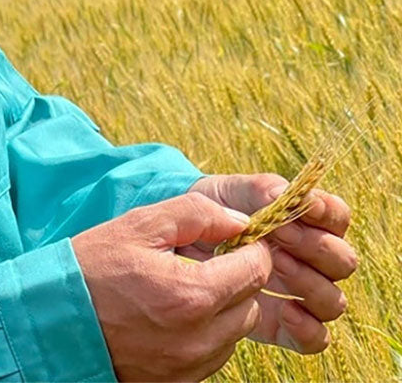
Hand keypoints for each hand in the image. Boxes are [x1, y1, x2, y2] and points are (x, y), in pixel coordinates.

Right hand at [72, 194, 271, 381]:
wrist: (53, 321)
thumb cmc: (93, 268)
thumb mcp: (139, 226)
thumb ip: (195, 214)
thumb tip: (240, 221)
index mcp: (193, 293)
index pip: (256, 268)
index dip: (249, 247)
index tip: (229, 239)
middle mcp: (200, 337)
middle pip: (251, 303)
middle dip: (235, 278)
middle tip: (200, 262)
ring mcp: (191, 365)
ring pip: (235, 332)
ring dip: (221, 308)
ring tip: (181, 289)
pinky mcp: (180, 382)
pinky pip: (214, 355)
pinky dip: (204, 334)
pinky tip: (171, 315)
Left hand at [188, 174, 356, 353]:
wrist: (186, 237)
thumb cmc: (218, 208)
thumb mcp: (233, 191)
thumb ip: (261, 190)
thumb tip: (284, 195)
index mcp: (309, 223)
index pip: (338, 217)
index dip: (327, 212)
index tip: (305, 205)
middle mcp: (314, 261)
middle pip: (343, 261)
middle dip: (316, 247)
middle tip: (281, 235)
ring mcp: (302, 294)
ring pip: (333, 300)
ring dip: (310, 284)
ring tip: (276, 266)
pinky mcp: (285, 324)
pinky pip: (316, 338)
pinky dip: (307, 328)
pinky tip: (284, 311)